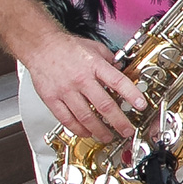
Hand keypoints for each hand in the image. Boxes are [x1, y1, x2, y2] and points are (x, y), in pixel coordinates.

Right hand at [22, 32, 145, 141]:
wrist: (41, 46)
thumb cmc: (67, 47)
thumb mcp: (95, 48)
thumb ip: (110, 61)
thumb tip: (123, 70)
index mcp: (94, 66)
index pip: (118, 81)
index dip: (131, 94)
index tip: (141, 105)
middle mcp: (81, 79)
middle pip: (103, 104)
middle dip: (118, 121)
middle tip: (127, 130)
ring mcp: (66, 90)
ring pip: (85, 116)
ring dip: (99, 130)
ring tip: (108, 136)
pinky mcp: (52, 99)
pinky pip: (66, 119)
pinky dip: (78, 129)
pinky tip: (86, 132)